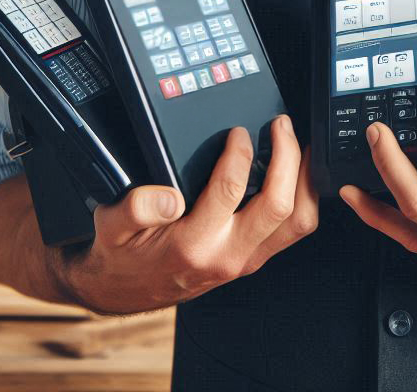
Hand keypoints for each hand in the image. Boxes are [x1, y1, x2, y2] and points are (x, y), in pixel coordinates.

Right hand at [62, 115, 317, 313]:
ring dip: (304, 180)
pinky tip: (297, 174)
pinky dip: (304, 198)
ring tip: (300, 146)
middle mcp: (227, 254)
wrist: (127, 290)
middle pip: (279, 205)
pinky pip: (294, 230)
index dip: (239, 153)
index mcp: (194, 244)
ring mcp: (246, 259)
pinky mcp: (254, 257)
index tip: (238, 132)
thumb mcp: (112, 226)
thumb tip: (168, 196)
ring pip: (297, 222)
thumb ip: (135, 208)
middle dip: (286, 157)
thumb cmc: (125, 254)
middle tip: (281, 126)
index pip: (230, 190)